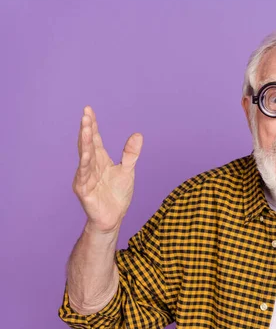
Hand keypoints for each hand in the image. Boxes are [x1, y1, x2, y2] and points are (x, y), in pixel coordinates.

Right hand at [72, 106, 142, 233]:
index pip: (94, 139)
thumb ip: (131, 153)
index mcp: (99, 159)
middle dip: (86, 129)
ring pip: (84, 157)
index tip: (88, 110)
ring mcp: (85, 177)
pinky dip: (85, 166)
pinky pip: (84, 176)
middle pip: (87, 144)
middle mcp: (89, 166)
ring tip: (84, 128)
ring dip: (84, 143)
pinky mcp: (84, 190)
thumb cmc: (117, 194)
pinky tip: (86, 156)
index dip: (92, 125)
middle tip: (85, 114)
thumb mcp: (128, 170)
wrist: (113, 218)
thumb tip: (138, 134)